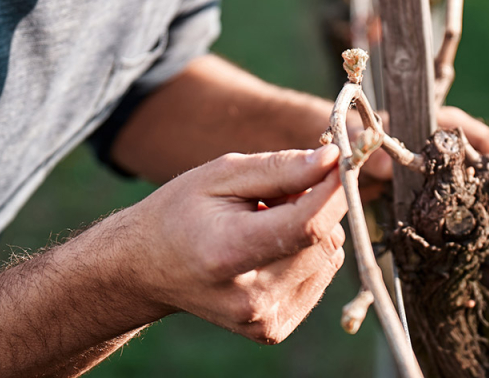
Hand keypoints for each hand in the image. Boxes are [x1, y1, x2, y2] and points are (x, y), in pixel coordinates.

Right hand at [121, 145, 346, 343]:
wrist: (147, 267)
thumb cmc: (181, 210)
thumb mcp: (222, 174)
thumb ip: (281, 167)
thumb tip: (333, 159)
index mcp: (229, 254)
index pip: (307, 225)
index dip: (333, 190)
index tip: (341, 160)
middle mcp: (250, 299)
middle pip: (323, 240)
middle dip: (315, 204)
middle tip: (275, 192)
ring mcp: (263, 321)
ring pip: (329, 256)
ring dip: (311, 228)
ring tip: (264, 221)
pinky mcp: (273, 330)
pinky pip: (320, 275)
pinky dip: (306, 252)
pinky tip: (268, 246)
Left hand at [356, 106, 488, 239]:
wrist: (355, 149)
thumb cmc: (363, 135)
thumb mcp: (365, 139)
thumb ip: (373, 151)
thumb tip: (385, 163)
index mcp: (446, 125)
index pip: (485, 138)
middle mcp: (459, 146)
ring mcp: (460, 169)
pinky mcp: (454, 191)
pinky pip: (482, 202)